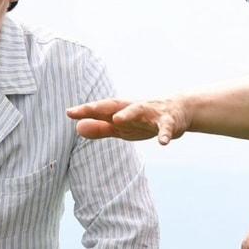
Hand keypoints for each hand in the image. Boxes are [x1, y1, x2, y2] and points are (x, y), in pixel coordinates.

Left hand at [67, 97, 191, 145]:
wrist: (179, 111)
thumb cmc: (144, 120)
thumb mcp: (121, 127)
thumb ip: (101, 128)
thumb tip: (78, 127)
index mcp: (122, 111)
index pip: (101, 109)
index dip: (86, 111)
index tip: (69, 112)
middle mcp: (135, 109)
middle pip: (115, 105)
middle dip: (100, 107)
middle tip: (85, 110)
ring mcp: (152, 114)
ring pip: (139, 110)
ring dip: (128, 114)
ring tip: (117, 119)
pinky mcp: (170, 122)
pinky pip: (167, 128)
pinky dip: (165, 134)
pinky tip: (163, 143)